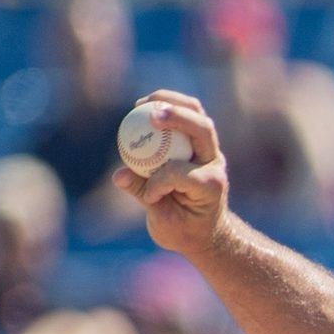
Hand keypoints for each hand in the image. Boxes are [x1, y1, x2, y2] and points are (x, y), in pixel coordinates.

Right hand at [108, 92, 230, 258]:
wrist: (203, 231)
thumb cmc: (183, 230)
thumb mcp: (163, 222)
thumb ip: (141, 194)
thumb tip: (119, 175)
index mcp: (210, 187)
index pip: (183, 172)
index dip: (161, 180)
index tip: (148, 197)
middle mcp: (214, 164)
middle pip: (202, 129)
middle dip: (177, 117)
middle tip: (150, 115)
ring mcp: (209, 152)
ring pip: (198, 115)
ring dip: (172, 102)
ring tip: (142, 104)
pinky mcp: (200, 144)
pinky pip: (187, 116)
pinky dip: (166, 106)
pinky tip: (143, 107)